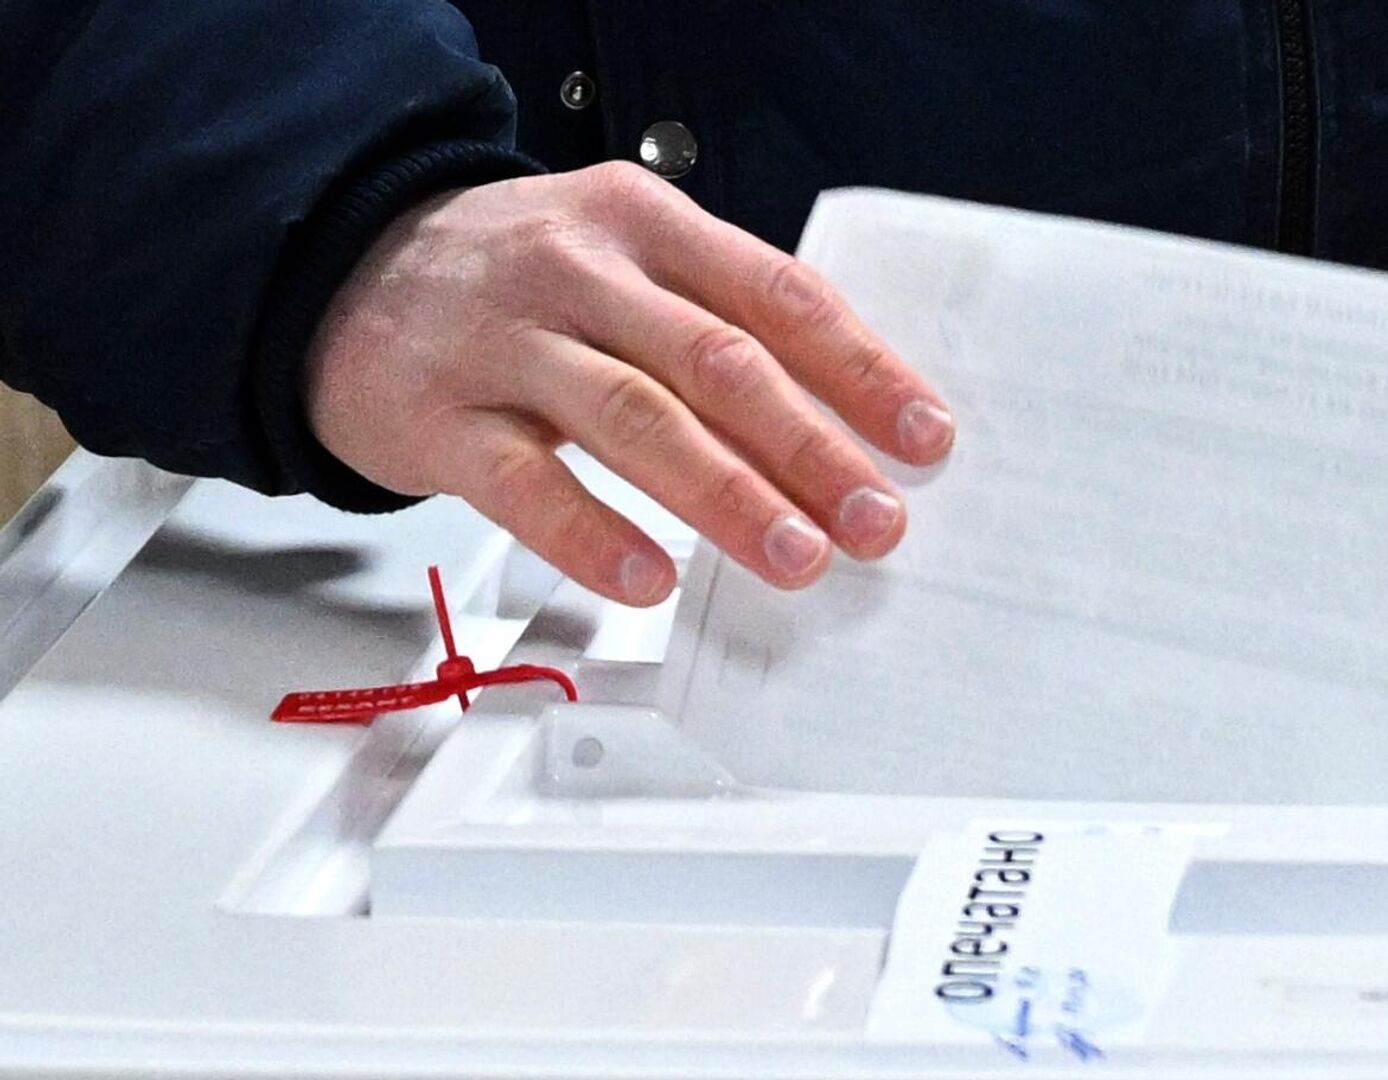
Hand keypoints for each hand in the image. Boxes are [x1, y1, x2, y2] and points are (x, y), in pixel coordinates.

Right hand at [306, 163, 953, 605]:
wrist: (339, 270)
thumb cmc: (517, 279)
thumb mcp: (622, 257)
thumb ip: (715, 318)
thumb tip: (844, 424)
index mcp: (644, 224)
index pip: (775, 294)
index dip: (859, 368)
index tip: (923, 435)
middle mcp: (578, 273)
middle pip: (717, 362)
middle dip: (811, 447)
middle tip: (876, 518)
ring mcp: (506, 344)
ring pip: (634, 419)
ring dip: (727, 495)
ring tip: (797, 556)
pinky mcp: (440, 419)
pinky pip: (527, 484)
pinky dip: (593, 535)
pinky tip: (651, 580)